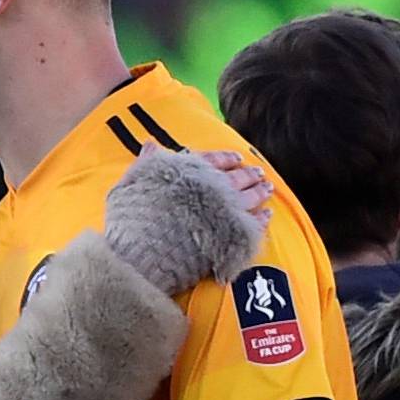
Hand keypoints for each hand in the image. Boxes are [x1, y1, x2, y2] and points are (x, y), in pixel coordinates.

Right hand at [102, 145, 270, 294]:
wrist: (143, 253)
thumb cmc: (132, 220)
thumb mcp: (132, 184)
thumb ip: (146, 164)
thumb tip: (152, 145)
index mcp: (185, 173)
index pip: (210, 160)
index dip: (225, 158)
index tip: (236, 158)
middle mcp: (208, 189)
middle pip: (235, 178)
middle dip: (248, 174)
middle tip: (258, 173)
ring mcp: (221, 212)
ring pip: (248, 198)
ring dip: (260, 192)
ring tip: (267, 189)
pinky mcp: (230, 236)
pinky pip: (252, 225)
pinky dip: (261, 219)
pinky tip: (267, 215)